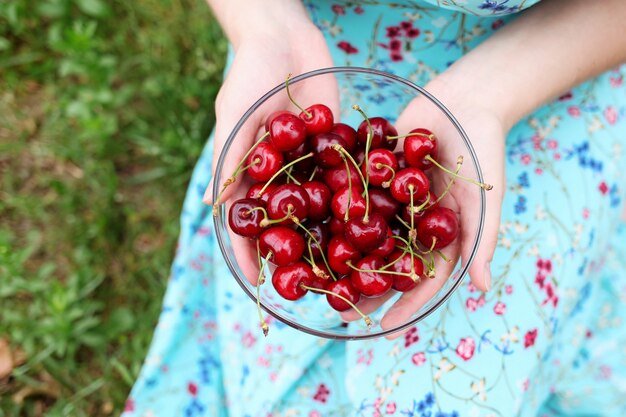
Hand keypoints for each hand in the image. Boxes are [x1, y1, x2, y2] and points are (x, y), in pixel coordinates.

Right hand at [203, 23, 337, 281]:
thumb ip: (227, 159)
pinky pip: (342, 177)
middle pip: (285, 223)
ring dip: (326, 234)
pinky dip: (352, 200)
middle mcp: (279, 175)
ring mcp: (307, 165)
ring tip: (341, 266)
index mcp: (249, 173)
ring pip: (316, 207)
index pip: (247, 222)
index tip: (258, 282)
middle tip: (306, 285)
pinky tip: (369, 224)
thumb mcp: (234, 117)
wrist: (286, 38)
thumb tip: (213, 208)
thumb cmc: (249, 76)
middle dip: (294, 252)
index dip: (250, 252)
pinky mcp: (333, 149)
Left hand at [341, 76, 505, 336]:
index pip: (422, 279)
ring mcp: (389, 200)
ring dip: (344, 256)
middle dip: (366, 287)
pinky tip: (309, 226)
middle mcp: (411, 222)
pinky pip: (352, 197)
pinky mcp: (372, 176)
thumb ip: (481, 239)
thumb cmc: (483, 149)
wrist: (463, 99)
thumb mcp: (484, 197)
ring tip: (319, 278)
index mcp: (438, 234)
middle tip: (342, 312)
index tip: (384, 328)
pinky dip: (334, 211)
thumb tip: (482, 288)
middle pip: (386, 262)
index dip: (405, 304)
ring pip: (364, 234)